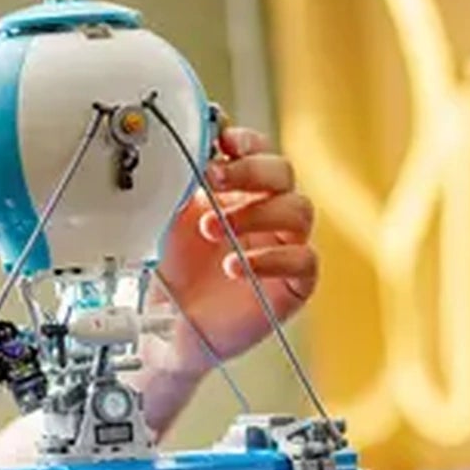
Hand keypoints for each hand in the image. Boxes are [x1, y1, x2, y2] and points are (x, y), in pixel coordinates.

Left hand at [151, 125, 321, 374]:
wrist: (167, 327)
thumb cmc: (172, 271)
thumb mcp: (170, 218)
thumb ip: (183, 181)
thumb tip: (192, 143)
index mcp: (242, 192)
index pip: (260, 152)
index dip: (246, 143)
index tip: (222, 142)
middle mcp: (268, 214)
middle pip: (284, 174)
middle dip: (251, 171)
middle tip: (215, 180)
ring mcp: (284, 248)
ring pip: (300, 211)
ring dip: (256, 214)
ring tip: (212, 230)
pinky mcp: (294, 285)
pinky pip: (303, 260)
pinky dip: (269, 259)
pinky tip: (234, 266)